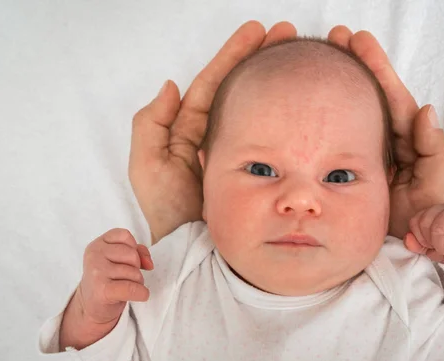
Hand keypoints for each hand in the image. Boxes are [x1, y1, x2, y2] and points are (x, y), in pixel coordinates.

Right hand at [78, 228, 153, 324]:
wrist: (92, 306)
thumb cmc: (109, 278)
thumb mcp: (119, 259)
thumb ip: (138, 251)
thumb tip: (149, 263)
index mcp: (97, 244)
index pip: (125, 235)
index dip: (133, 248)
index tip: (127, 261)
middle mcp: (94, 256)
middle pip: (132, 255)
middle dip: (136, 267)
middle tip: (125, 277)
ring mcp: (97, 272)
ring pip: (134, 272)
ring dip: (137, 282)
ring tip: (124, 286)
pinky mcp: (103, 290)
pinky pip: (133, 288)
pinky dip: (142, 293)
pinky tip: (137, 295)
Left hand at [129, 21, 296, 243]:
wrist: (191, 244)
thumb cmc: (166, 208)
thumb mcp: (147, 165)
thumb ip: (152, 124)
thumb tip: (172, 85)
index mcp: (188, 125)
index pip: (213, 81)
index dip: (233, 55)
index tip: (257, 31)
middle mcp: (213, 129)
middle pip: (237, 84)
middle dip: (259, 56)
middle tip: (286, 34)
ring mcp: (236, 145)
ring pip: (253, 103)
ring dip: (270, 77)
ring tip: (295, 55)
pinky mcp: (254, 162)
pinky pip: (266, 132)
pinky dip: (278, 112)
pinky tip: (296, 99)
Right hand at [327, 27, 443, 238]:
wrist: (414, 246)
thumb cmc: (430, 215)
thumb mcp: (438, 181)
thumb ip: (436, 148)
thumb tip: (426, 111)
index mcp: (410, 137)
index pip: (392, 95)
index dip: (376, 67)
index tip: (359, 40)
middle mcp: (388, 138)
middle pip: (370, 94)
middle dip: (356, 64)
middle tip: (336, 37)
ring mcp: (368, 151)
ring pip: (354, 111)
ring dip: (343, 83)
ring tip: (324, 57)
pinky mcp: (352, 166)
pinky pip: (341, 137)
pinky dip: (331, 117)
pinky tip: (312, 105)